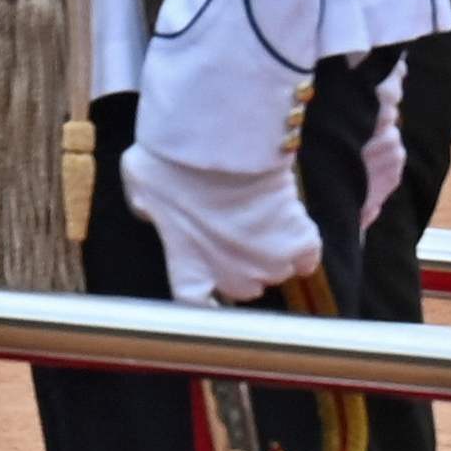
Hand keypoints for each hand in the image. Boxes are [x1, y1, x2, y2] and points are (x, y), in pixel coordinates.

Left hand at [121, 137, 323, 304]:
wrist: (214, 143)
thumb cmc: (168, 164)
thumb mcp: (141, 190)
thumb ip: (147, 211)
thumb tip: (150, 210)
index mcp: (188, 269)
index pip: (198, 306)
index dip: (208, 302)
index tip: (214, 294)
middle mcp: (230, 277)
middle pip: (245, 288)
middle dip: (242, 265)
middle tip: (238, 232)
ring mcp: (268, 263)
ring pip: (278, 271)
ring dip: (274, 251)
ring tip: (265, 220)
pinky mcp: (298, 242)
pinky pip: (309, 256)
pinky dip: (304, 244)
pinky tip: (295, 227)